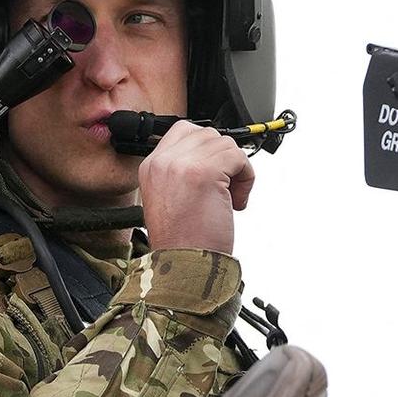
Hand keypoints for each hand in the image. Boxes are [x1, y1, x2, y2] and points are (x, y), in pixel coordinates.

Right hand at [138, 120, 253, 254]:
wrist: (184, 264)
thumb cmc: (182, 240)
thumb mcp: (169, 197)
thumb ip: (181, 171)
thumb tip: (211, 155)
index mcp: (151, 167)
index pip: (183, 132)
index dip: (206, 149)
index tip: (214, 171)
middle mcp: (163, 162)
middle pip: (206, 134)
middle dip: (222, 158)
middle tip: (224, 187)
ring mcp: (181, 164)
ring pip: (225, 144)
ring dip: (236, 170)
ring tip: (230, 196)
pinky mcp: (204, 172)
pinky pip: (238, 157)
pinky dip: (246, 178)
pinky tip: (236, 200)